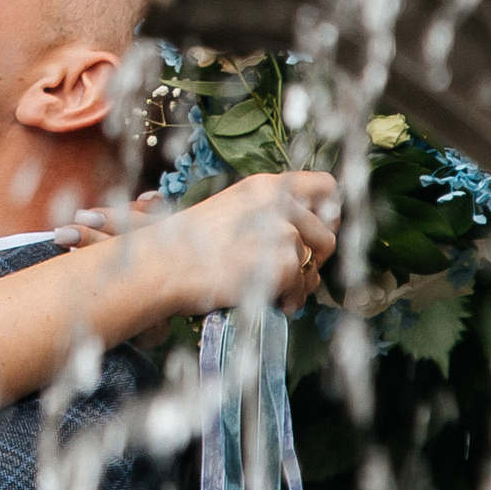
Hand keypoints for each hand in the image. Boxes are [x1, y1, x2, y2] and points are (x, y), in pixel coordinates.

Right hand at [132, 169, 338, 322]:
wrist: (162, 266)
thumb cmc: (184, 245)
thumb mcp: (230, 212)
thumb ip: (265, 216)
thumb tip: (298, 239)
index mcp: (265, 186)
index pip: (326, 187)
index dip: (328, 213)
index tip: (315, 233)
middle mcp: (279, 202)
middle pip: (327, 233)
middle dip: (315, 258)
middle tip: (295, 272)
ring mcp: (283, 232)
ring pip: (315, 265)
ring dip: (302, 283)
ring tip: (279, 292)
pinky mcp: (283, 262)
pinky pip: (302, 288)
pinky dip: (290, 300)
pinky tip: (272, 303)